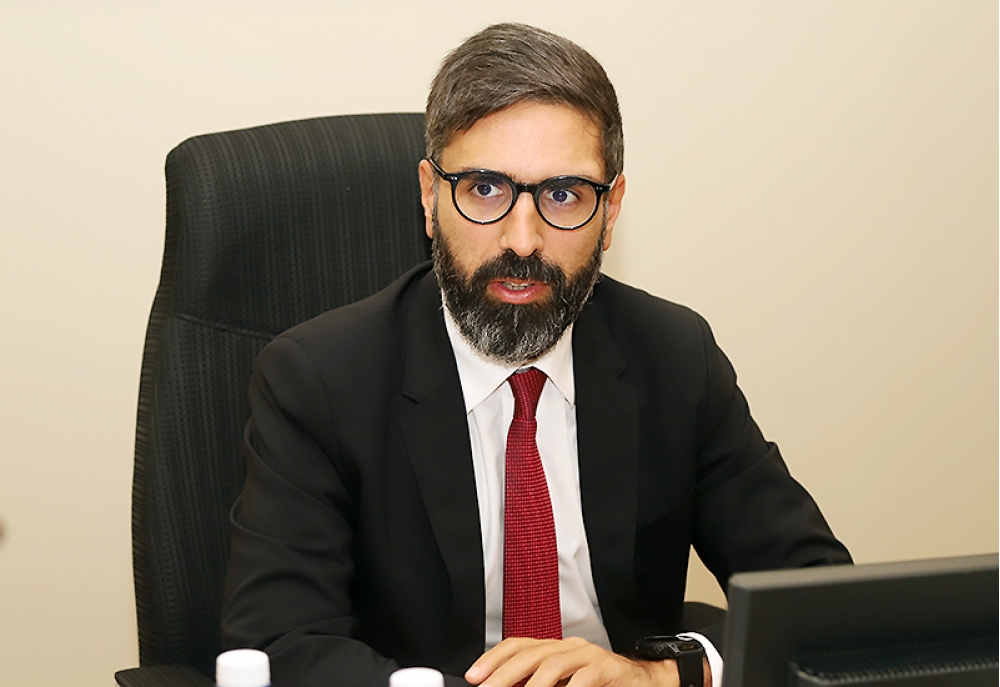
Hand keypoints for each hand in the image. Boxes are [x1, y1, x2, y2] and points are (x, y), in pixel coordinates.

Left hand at [464, 637, 684, 686]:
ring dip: (532, 685)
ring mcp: (589, 655)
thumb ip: (536, 684)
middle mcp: (569, 647)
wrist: (644, 683)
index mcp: (554, 649)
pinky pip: (584, 679)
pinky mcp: (607, 669)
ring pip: (553, 664)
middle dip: (503, 674)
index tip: (474, 677)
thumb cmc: (600, 686)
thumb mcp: (564, 685)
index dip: (493, 659)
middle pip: (530, 654)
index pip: (517, 645)